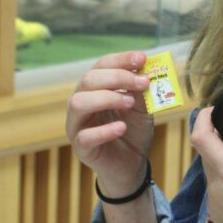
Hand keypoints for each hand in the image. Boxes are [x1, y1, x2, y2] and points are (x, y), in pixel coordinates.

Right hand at [66, 51, 152, 196]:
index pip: (102, 65)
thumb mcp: (142, 108)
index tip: (143, 58)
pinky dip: (104, 130)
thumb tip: (145, 69)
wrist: (132, 165)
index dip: (121, 59)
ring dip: (107, 98)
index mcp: (95, 87)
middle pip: (89, 79)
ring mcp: (77, 125)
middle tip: (143, 82)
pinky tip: (122, 127)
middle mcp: (81, 101)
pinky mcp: (81, 147)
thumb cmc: (133, 131)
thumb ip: (140, 91)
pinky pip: (85, 136)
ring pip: (79, 103)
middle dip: (118, 77)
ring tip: (130, 103)